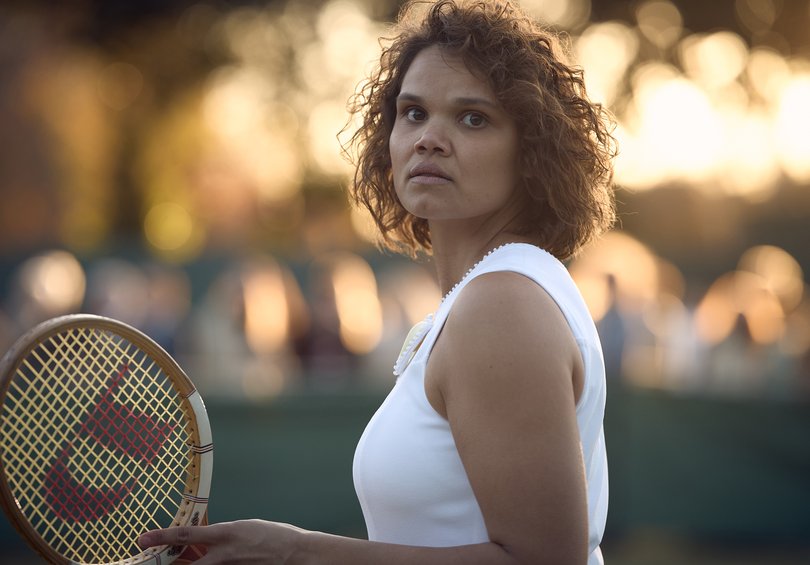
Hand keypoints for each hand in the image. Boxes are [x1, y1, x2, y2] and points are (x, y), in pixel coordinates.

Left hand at [139, 519, 307, 563]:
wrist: (295, 554)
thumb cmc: (271, 536)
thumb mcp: (242, 527)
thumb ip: (219, 535)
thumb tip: (200, 539)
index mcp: (225, 533)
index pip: (186, 534)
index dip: (161, 536)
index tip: (143, 538)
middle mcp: (223, 554)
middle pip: (185, 564)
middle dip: (166, 563)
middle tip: (150, 558)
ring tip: (181, 560)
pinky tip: (209, 564)